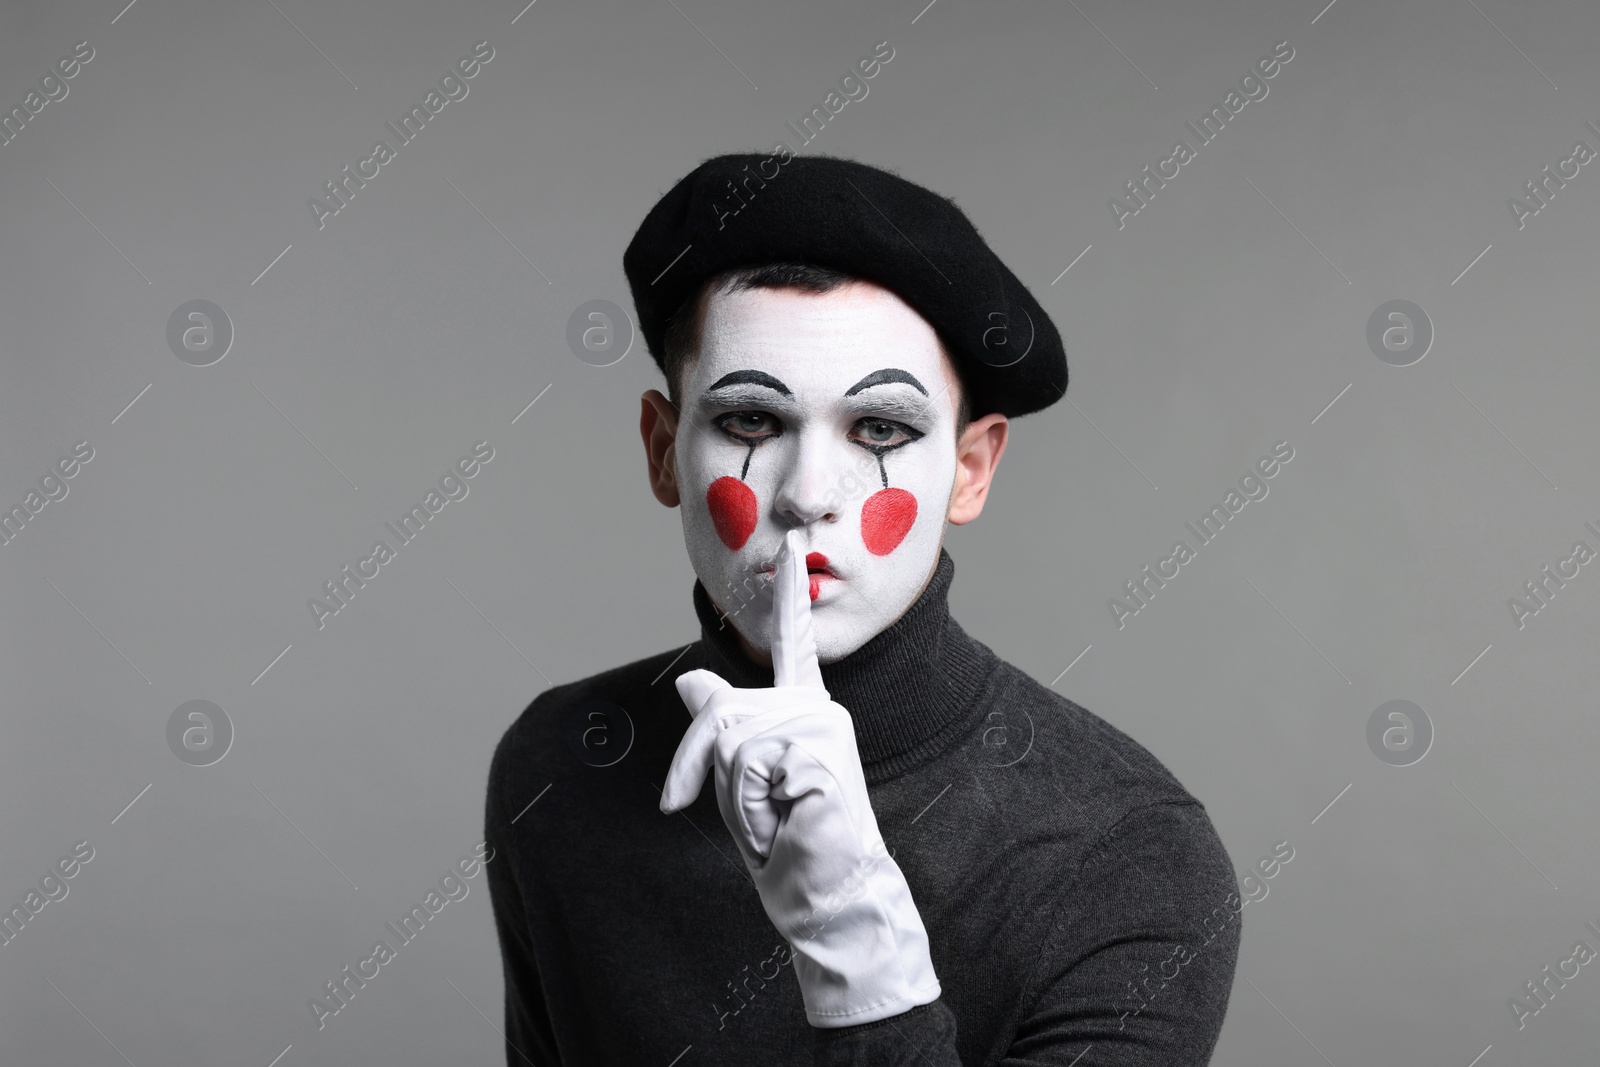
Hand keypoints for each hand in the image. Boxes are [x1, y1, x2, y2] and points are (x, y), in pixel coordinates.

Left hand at [661, 529, 940, 1027]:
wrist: (829, 897)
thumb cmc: (790, 845)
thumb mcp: (740, 786)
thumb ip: (721, 733)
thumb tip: (694, 682)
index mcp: (802, 712)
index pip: (791, 645)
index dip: (790, 595)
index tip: (792, 541)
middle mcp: (816, 710)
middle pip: (719, 711)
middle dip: (697, 769)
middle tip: (718, 815)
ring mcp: (823, 727)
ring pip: (729, 740)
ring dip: (733, 798)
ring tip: (774, 821)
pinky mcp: (822, 749)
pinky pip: (749, 767)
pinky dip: (754, 809)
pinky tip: (790, 823)